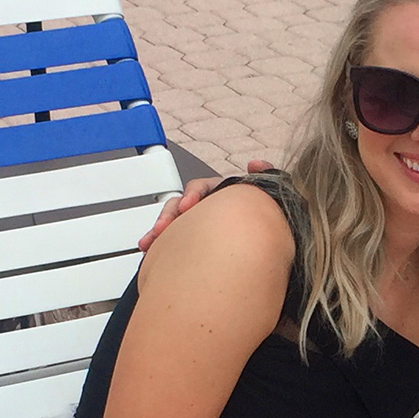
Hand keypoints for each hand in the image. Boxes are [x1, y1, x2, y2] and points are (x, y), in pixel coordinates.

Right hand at [137, 160, 271, 251]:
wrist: (262, 252)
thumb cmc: (264, 220)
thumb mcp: (268, 196)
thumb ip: (265, 177)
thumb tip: (255, 165)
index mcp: (221, 195)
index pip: (202, 188)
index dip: (193, 195)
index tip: (188, 207)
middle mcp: (206, 209)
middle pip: (180, 205)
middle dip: (169, 215)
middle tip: (163, 228)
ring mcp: (196, 226)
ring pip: (172, 224)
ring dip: (158, 230)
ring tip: (150, 243)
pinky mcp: (189, 243)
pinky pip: (169, 242)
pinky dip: (157, 246)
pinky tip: (150, 251)